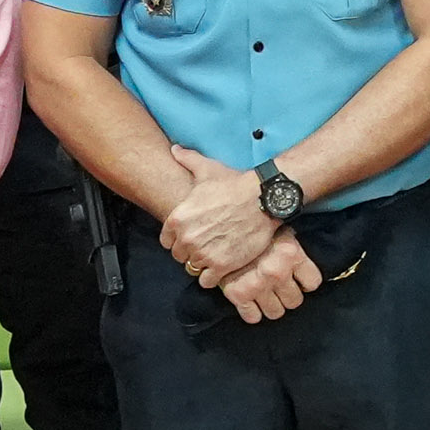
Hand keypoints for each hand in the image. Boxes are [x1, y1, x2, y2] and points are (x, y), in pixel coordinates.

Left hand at [161, 149, 285, 285]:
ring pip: (193, 268)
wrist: (262, 198)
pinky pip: (207, 280)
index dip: (180, 239)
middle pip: (180, 256)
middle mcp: (186, 239)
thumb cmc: (234, 184)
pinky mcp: (221, 265)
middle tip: (207, 244)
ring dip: (203, 264)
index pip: (167, 241)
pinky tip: (223, 264)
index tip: (194, 235)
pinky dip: (213, 275)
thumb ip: (187, 160)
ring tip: (216, 254)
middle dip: (191, 251)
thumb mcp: (207, 169)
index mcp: (177, 219)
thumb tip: (174, 149)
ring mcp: (203, 254)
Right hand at [218, 232, 320, 323]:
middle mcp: (277, 271)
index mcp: (291, 254)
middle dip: (288, 296)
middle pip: (294, 301)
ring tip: (266, 295)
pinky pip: (253, 316)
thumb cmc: (254, 230)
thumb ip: (292, 250)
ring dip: (272, 306)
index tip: (299, 282)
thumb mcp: (280, 232)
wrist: (222, 228)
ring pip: (276, 312)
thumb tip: (301, 263)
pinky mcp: (238, 295)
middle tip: (280, 289)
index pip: (313, 282)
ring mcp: (258, 285)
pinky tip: (252, 302)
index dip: (306, 283)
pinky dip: (253, 312)